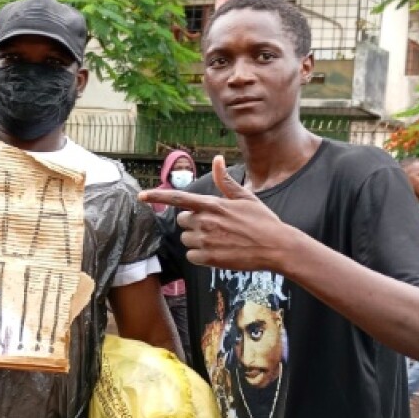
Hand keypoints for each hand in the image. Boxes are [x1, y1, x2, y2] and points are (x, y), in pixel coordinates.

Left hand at [138, 156, 291, 271]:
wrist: (277, 247)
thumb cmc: (263, 221)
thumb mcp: (246, 196)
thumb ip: (225, 181)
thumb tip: (217, 159)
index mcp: (212, 204)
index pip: (178, 198)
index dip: (157, 197)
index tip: (141, 196)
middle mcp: (206, 221)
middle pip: (182, 220)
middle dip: (194, 222)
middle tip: (216, 225)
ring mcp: (206, 240)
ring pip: (186, 238)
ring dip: (197, 239)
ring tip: (221, 239)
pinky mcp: (209, 258)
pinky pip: (192, 255)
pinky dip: (201, 255)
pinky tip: (219, 252)